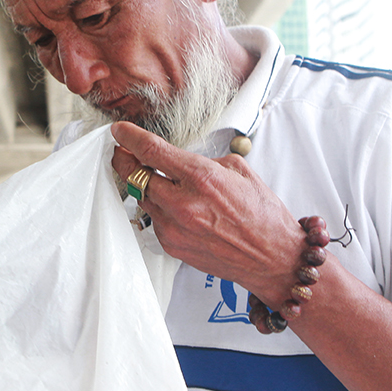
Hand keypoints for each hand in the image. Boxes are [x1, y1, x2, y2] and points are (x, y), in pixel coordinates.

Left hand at [109, 121, 303, 304]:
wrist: (271, 259)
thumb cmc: (262, 216)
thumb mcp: (239, 171)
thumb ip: (204, 160)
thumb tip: (180, 158)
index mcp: (201, 178)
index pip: (151, 151)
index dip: (129, 137)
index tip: (119, 131)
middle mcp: (183, 203)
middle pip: (134, 174)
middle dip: (125, 159)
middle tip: (124, 151)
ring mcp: (174, 227)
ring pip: (140, 197)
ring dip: (142, 184)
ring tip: (153, 178)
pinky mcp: (171, 245)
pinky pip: (153, 218)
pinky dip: (157, 207)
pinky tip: (174, 205)